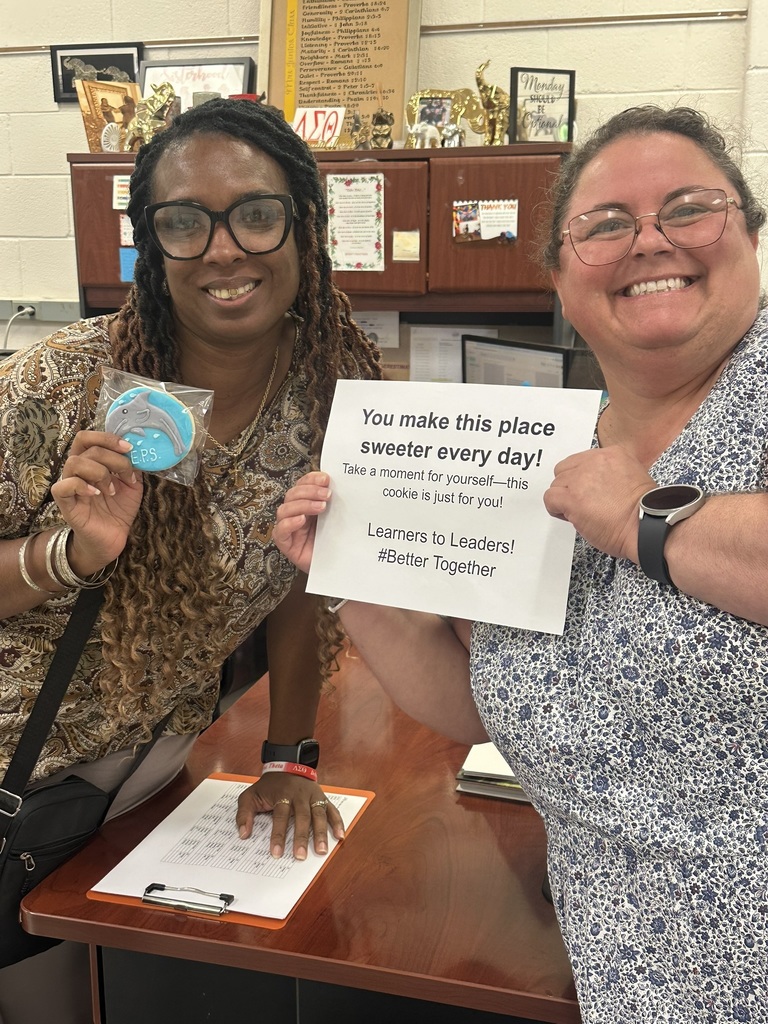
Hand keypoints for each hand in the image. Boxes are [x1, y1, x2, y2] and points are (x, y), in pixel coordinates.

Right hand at [51, 431, 142, 571]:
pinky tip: (97, 494)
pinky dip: (82, 486)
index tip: (129, 449)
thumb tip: (139, 450)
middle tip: (126, 474)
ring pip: (74, 462)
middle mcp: (77, 469)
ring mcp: (69, 484)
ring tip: (112, 490)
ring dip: (100, 473)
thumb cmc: (119, 509)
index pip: (88, 437)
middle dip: (112, 458)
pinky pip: (63, 486)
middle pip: (86, 446)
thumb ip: (133, 466)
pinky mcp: (64, 502)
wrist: (113, 537)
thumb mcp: (132, 485)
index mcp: (91, 461)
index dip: (108, 438)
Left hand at [236, 773, 344, 859]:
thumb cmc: (268, 785)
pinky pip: (332, 809)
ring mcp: (313, 795)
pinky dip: (338, 822)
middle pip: (302, 817)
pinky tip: (340, 836)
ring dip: (321, 833)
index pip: (280, 816)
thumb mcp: (250, 795)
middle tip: (300, 855)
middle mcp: (300, 795)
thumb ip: (244, 814)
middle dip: (301, 837)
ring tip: (322, 850)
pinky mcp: (322, 797)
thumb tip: (243, 834)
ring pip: (319, 814)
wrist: (287, 765)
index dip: (278, 835)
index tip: (276, 852)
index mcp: (282, 794)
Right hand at [273, 471, 331, 573]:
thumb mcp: (336, 519)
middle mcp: (295, 514)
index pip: (302, 485)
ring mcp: (289, 529)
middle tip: (327, 494)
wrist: (337, 567)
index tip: (326, 479)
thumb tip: (339, 485)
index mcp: (306, 504)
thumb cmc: (335, 542)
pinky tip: (302, 520)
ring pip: (284, 510)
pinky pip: (280, 531)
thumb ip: (334, 503)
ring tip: (321, 507)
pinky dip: (289, 523)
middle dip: (310, 491)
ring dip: (303, 505)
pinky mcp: (286, 544)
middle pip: (292, 494)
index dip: (311, 479)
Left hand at [543, 446, 654, 562]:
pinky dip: (555, 509)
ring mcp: (582, 479)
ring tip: (579, 512)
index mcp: (613, 454)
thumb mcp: (635, 476)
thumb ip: (614, 473)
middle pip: (565, 469)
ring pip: (556, 483)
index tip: (589, 491)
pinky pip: (550, 498)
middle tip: (581, 502)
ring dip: (563, 498)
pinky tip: (569, 516)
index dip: (582, 478)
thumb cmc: (645, 511)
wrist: (647, 526)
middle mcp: (595, 461)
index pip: (583, 460)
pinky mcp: (572, 498)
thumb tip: (598, 484)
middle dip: (570, 486)